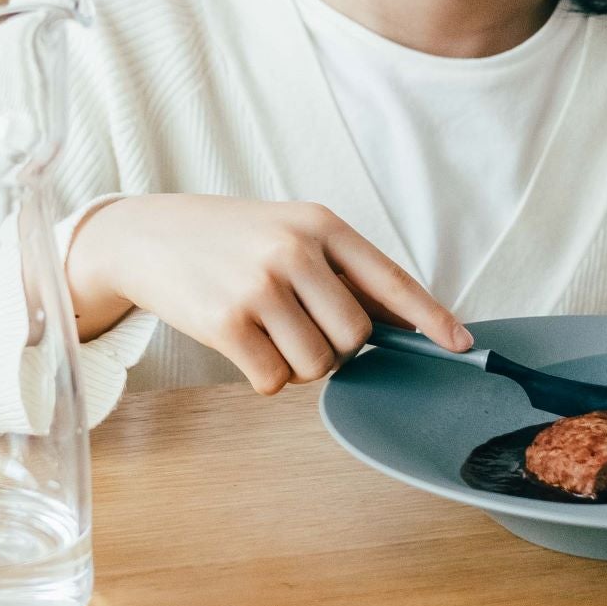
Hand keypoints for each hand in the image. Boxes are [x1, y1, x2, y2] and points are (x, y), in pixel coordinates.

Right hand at [66, 195, 469, 393]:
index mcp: (320, 224)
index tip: (461, 345)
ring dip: (295, 365)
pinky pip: (274, 381)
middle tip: (300, 330)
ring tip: (265, 332)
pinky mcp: (227, 322)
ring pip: (316, 365)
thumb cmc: (228, 239)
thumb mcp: (288, 232)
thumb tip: (403, 324)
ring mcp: (260, 286)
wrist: (145, 236)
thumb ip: (339, 272)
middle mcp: (294, 250)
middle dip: (335, 348)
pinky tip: (242, 346)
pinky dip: (263, 378)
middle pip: (355, 336)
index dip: (430, 317)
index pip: (390, 280)